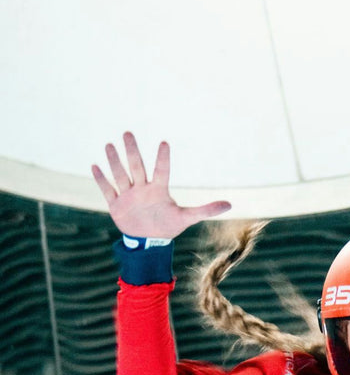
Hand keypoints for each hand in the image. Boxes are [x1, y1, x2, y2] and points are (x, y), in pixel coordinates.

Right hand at [91, 132, 231, 237]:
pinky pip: (107, 190)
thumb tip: (230, 205)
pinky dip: (101, 180)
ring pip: (121, 175)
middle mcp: (142, 188)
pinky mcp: (116, 205)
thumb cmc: (168, 225)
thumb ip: (205, 210)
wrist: (149, 240)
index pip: (162, 171)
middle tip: (128, 133)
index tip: (164, 143)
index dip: (163, 159)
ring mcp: (128, 195)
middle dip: (132, 151)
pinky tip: (94, 166)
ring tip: (109, 145)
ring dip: (115, 162)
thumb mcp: (186, 218)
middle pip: (137, 167)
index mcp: (159, 190)